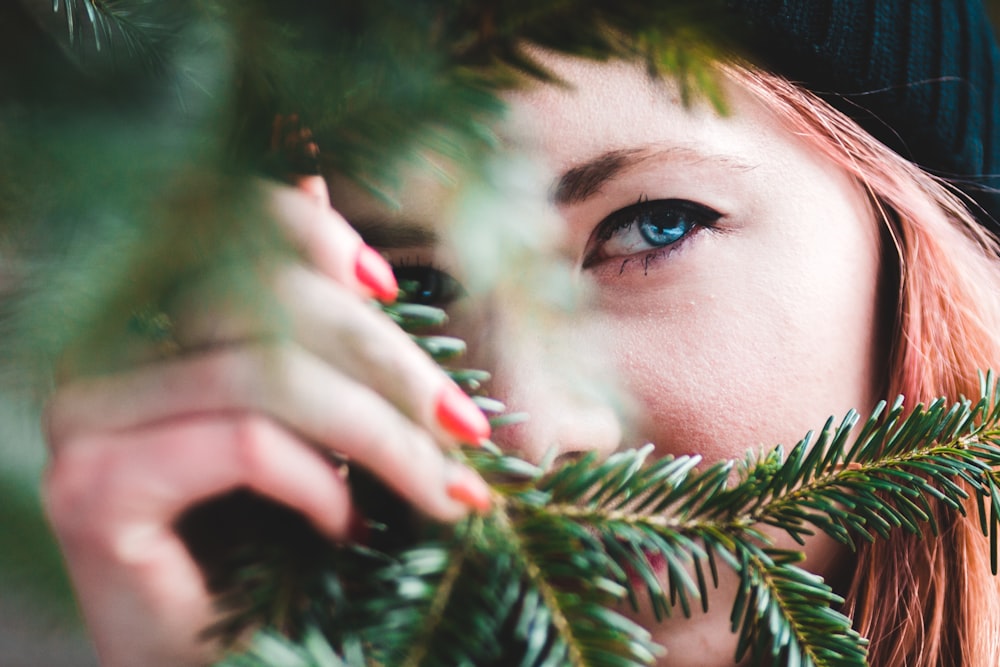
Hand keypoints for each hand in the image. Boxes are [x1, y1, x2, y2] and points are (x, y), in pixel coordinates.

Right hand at [42, 176, 491, 665]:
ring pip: (269, 373)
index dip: (315, 237)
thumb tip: (312, 172)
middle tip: (471, 434)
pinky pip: (244, 443)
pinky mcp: (95, 492)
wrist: (231, 664)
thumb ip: (304, 307)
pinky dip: (322, 485)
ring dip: (384, 437)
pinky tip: (348, 528)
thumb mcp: (311, 412)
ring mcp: (86, 421)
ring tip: (444, 492)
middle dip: (394, 367)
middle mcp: (99, 356)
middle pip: (266, 304)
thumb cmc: (275, 540)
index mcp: (143, 321)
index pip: (223, 227)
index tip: (392, 288)